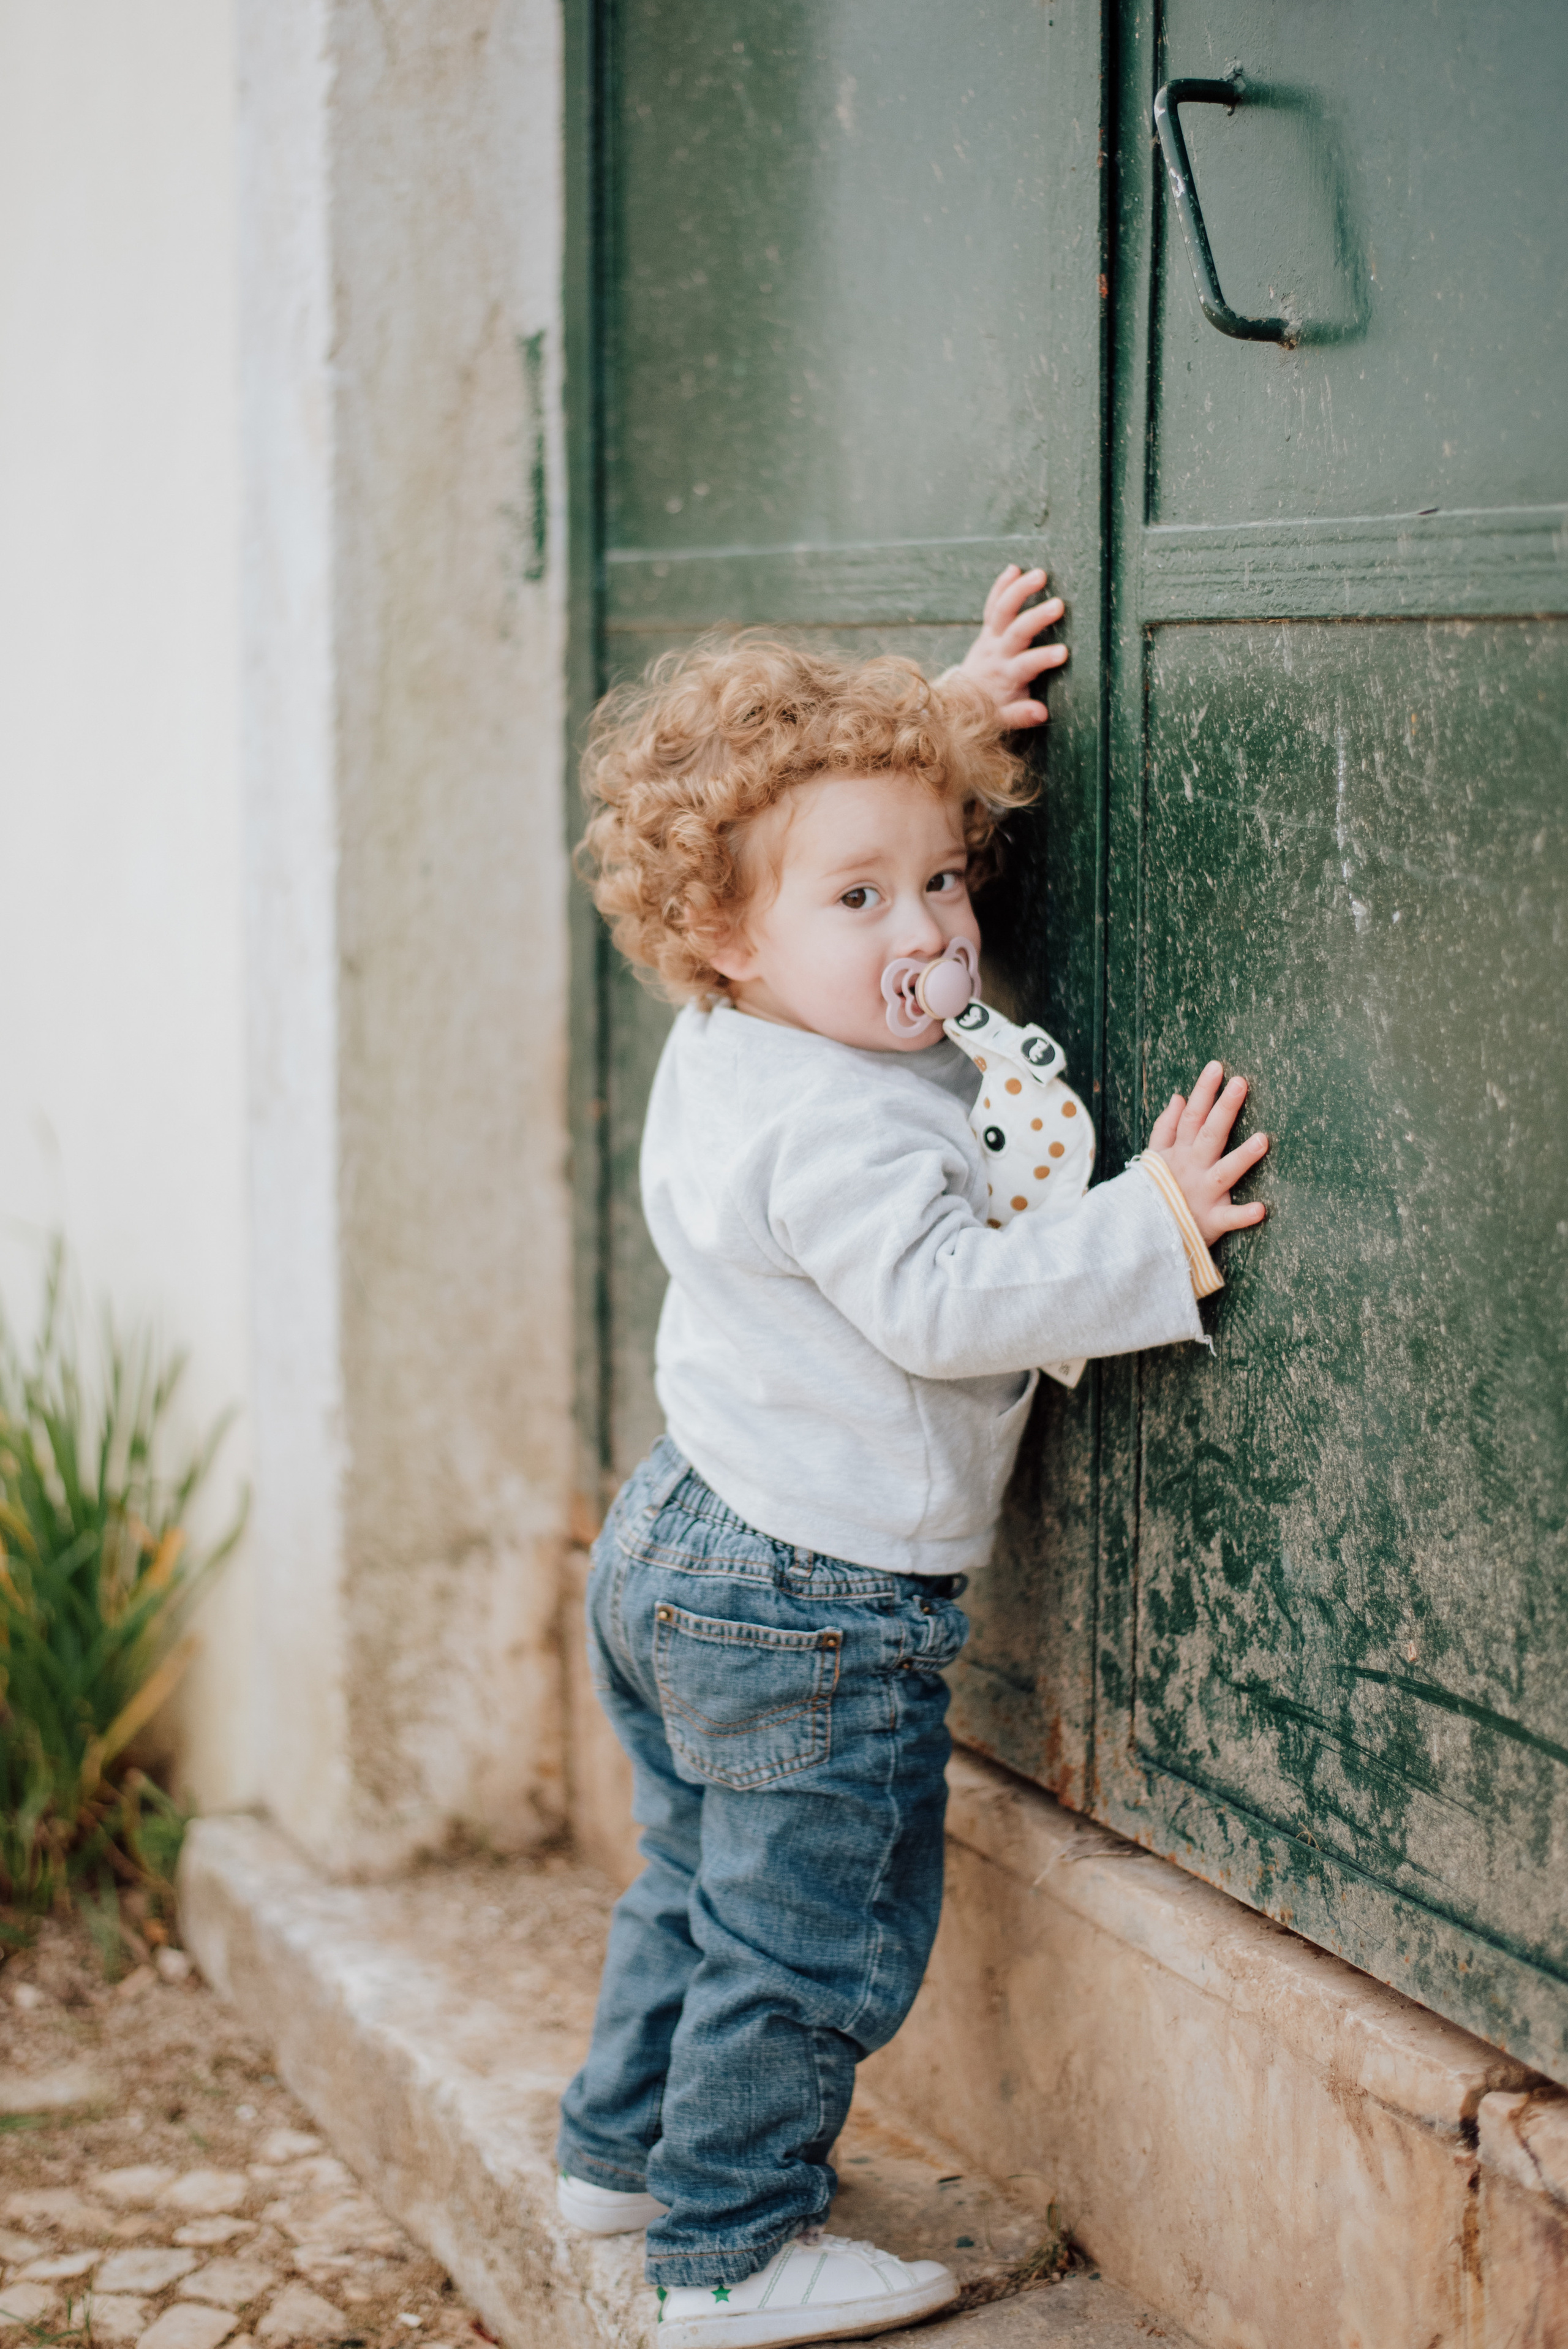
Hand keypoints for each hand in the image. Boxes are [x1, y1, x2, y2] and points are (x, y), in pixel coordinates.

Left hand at [954, 565, 1067, 727]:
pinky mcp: (986, 629)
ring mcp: (990, 638)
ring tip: (1040, 574)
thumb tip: (1042, 712)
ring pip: (1002, 611)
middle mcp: (996, 653)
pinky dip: (1001, 587)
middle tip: (1060, 605)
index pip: (1026, 665)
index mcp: (1005, 676)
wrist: (961, 698)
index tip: (1063, 652)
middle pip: (1016, 632)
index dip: (1043, 659)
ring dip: (1020, 591)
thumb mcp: (1004, 718)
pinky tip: (1014, 569)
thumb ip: (1021, 715)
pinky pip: (991, 605)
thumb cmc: (990, 708)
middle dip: (1037, 618)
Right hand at [1146, 1063, 1268, 1247]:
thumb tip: (1178, 1097)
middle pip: (1210, 1134)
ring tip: (1264, 1139)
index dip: (1204, 1091)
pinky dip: (1243, 1215)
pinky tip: (1261, 1209)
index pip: (1192, 1116)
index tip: (1217, 1067)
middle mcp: (1193, 1168)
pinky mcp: (1211, 1220)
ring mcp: (1202, 1193)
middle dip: (1224, 1108)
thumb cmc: (1155, 1191)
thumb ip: (1166, 1127)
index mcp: (1181, 1152)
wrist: (1142, 1235)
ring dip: (1243, 1157)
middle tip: (1241, 1083)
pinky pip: (1228, 1218)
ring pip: (1224, 1172)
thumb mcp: (1155, 1157)